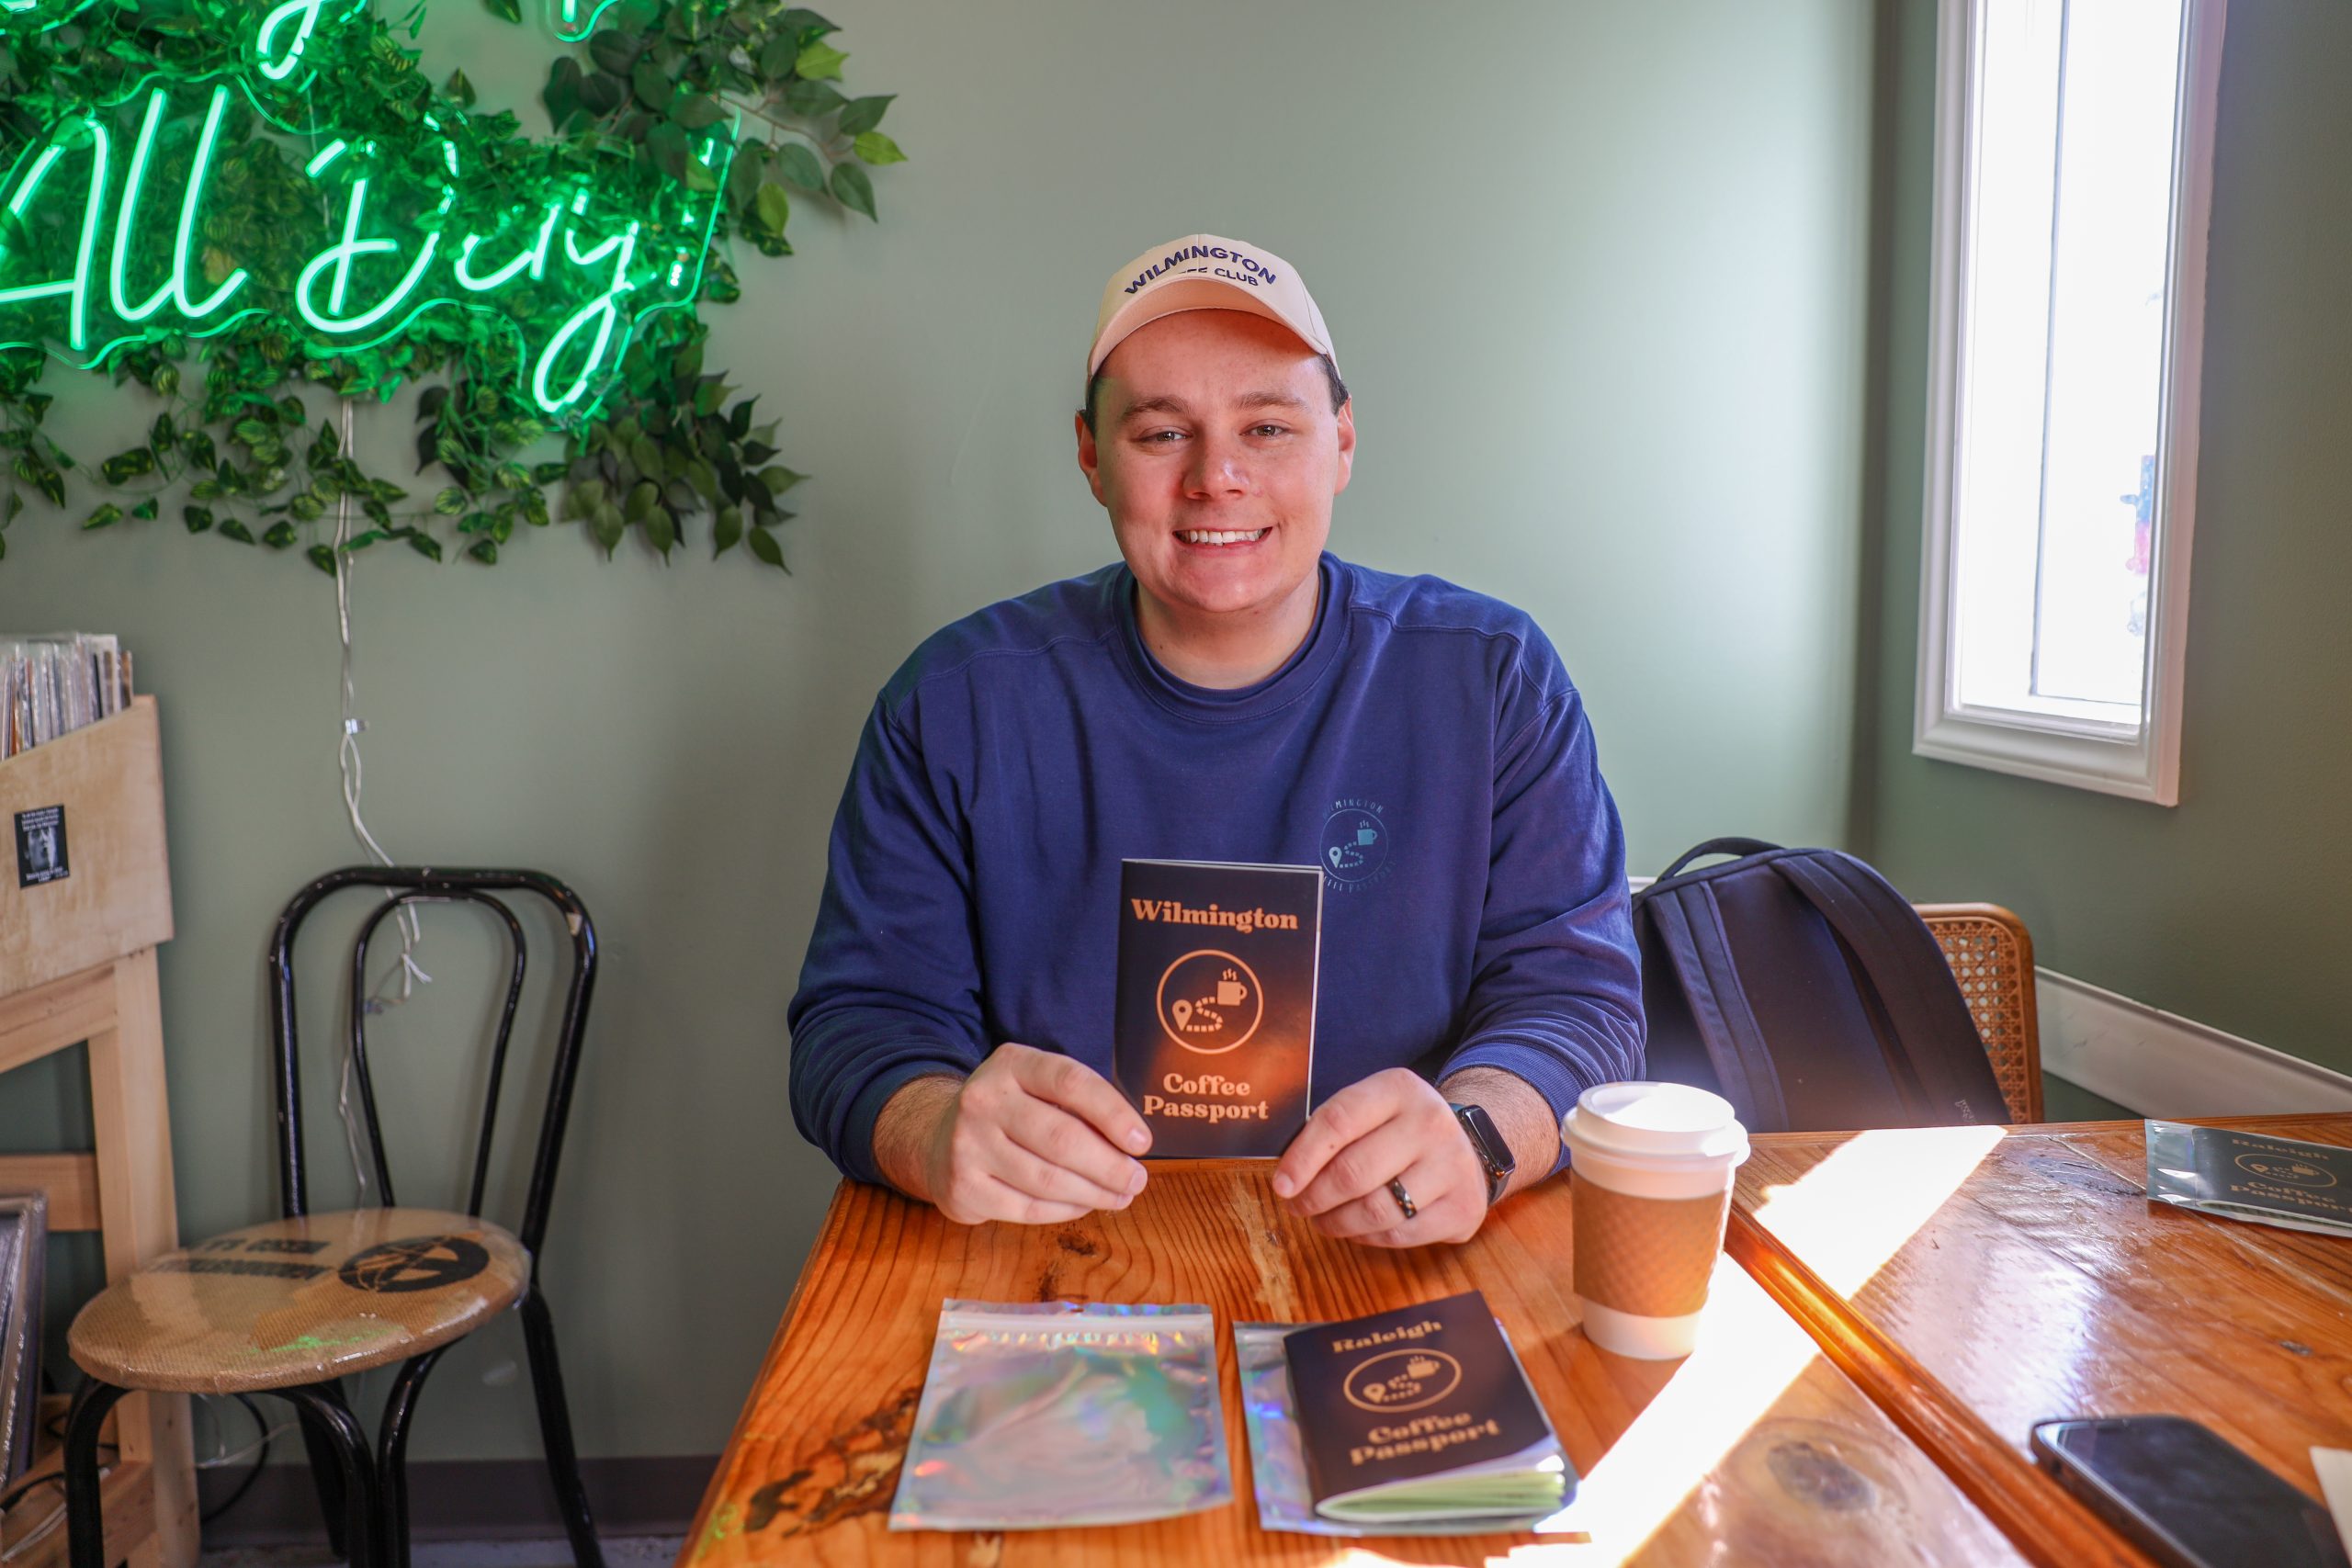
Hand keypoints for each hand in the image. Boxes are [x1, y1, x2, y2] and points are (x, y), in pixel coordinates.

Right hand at [886, 1044, 1152, 1225]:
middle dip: (1110, 1166)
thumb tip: (1131, 1146)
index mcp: (1012, 1063)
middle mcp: (984, 1099)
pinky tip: (1083, 1204)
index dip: (1113, 1113)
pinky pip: (1028, 1207)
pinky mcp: (963, 1186)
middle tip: (1137, 1180)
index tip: (1141, 1142)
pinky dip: (1065, 1210)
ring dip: (1094, 1193)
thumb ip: (1078, 1105)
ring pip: (1047, 1179)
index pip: (1071, 1083)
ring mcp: (968, 1144)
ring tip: (1119, 1196)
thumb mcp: (1037, 1088)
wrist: (939, 1139)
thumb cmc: (1011, 1113)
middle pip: (1062, 1138)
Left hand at [1272, 1068, 1486, 1245]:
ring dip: (1337, 1222)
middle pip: (1354, 1172)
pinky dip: (1368, 1237)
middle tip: (1297, 1206)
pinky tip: (1357, 1228)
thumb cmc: (1399, 1129)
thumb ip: (1331, 1130)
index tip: (1281, 1185)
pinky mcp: (1463, 1207)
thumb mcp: (1371, 1108)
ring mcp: (1452, 1166)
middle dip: (1315, 1197)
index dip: (1303, 1158)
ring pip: (1376, 1211)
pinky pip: (1400, 1235)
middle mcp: (1431, 1123)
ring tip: (1322, 1219)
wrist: (1468, 1146)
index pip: (1339, 1121)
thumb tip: (1288, 1177)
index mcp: (1399, 1089)